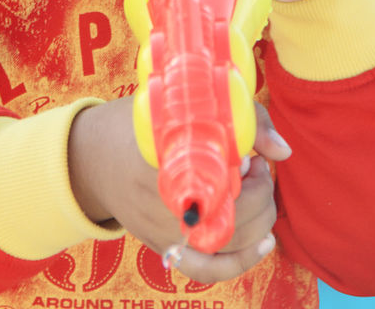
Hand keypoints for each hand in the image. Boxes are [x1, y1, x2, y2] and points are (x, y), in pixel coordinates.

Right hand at [67, 97, 291, 283]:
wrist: (91, 156)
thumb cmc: (139, 124)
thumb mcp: (183, 105)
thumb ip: (241, 119)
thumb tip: (283, 152)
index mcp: (166, 161)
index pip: (223, 177)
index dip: (247, 170)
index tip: (247, 153)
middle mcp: (165, 203)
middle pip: (235, 213)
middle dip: (259, 189)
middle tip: (254, 165)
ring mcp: (165, 232)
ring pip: (231, 240)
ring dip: (258, 216)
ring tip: (254, 187)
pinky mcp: (165, 249)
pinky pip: (209, 269)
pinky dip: (242, 261)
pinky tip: (265, 241)